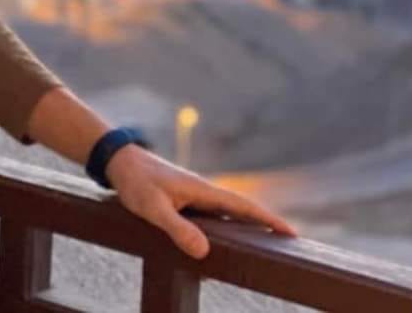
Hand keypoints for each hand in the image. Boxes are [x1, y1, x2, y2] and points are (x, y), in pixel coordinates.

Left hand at [105, 145, 297, 259]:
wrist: (119, 160)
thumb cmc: (136, 181)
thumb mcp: (153, 208)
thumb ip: (177, 228)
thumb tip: (204, 252)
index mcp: (203, 190)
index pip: (243, 206)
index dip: (267, 219)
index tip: (291, 232)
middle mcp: (204, 192)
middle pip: (242, 209)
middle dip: (265, 223)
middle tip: (289, 241)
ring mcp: (195, 195)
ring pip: (228, 212)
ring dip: (248, 224)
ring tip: (266, 242)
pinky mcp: (185, 200)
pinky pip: (214, 215)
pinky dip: (228, 225)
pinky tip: (227, 239)